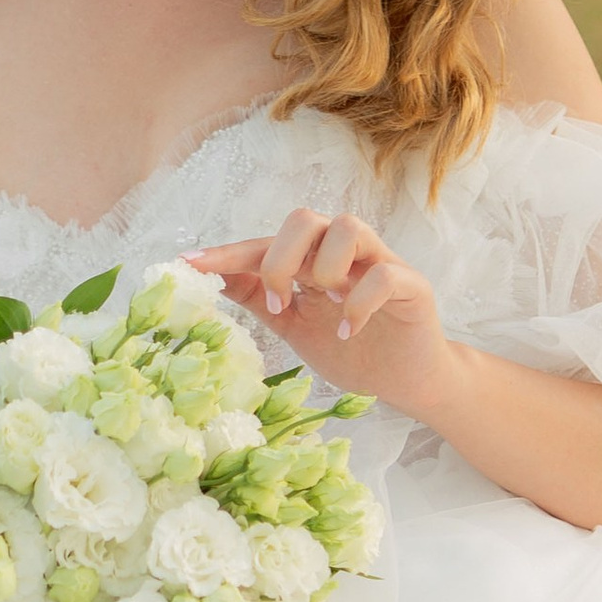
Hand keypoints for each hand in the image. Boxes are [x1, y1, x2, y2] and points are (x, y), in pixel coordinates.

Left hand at [188, 211, 451, 418]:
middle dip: (280, 259)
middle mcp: (345, 252)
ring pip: (347, 226)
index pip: (265, 245)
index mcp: (313, 260)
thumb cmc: (352, 349)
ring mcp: (380, 263)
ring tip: (323, 305)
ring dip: (324, 267)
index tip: (189, 264)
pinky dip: (358, 302)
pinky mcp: (412, 286)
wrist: (406, 382)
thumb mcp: (294, 326)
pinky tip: (348, 330)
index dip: (227, 254)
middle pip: (305, 218)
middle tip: (279, 303)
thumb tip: (214, 278)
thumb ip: (260, 298)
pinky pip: (383, 275)